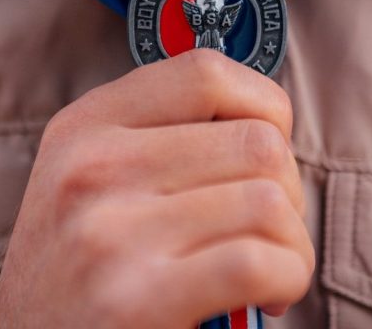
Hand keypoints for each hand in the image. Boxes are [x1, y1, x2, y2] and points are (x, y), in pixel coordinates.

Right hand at [0, 49, 312, 327]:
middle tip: (271, 229)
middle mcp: (92, 168)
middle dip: (289, 189)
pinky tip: (269, 293)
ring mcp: (111, 232)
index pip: (207, 73)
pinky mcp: (135, 298)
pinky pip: (256, 262)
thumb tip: (269, 125)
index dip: (265, 107)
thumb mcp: (89, 178)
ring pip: (268, 202)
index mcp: (86, 125)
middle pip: (256, 143)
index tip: (268, 151)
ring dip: (294, 243)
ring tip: (272, 267)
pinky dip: (287, 277)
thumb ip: (160, 137)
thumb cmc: (78, 267)